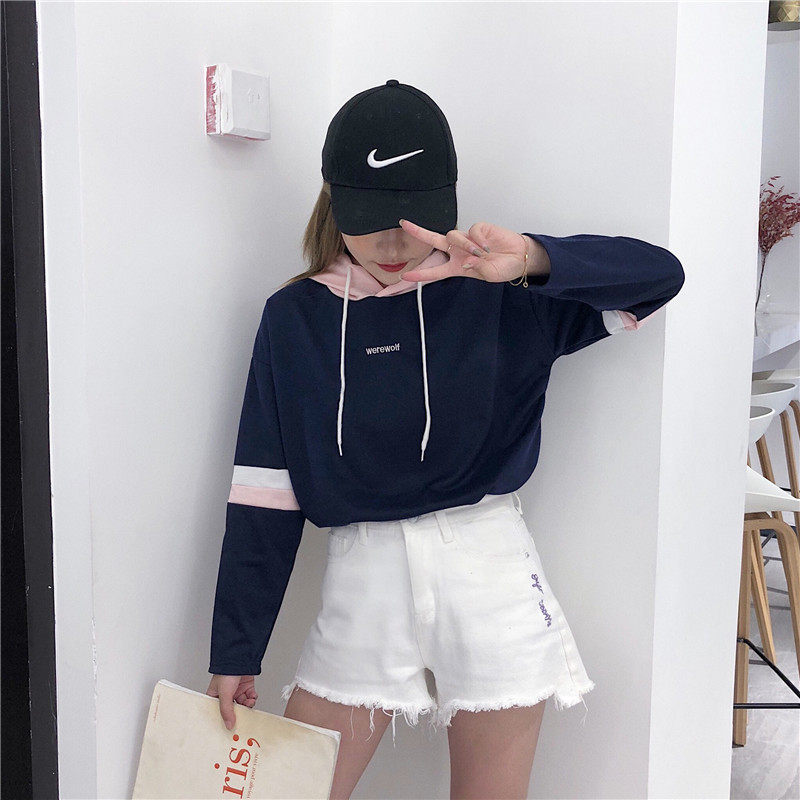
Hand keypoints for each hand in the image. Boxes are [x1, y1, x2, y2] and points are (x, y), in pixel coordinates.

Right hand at [207, 674, 257, 729]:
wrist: (239, 659)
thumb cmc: (226, 672)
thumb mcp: (225, 694)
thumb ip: (227, 711)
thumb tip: (229, 725)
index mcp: (215, 696)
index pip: (218, 712)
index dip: (223, 719)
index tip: (228, 726)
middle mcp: (225, 694)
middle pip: (232, 709)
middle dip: (238, 713)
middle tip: (242, 718)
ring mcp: (236, 690)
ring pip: (243, 704)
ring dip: (247, 705)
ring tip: (248, 703)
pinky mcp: (246, 687)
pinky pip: (250, 697)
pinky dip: (252, 698)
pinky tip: (252, 697)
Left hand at [398, 219, 529, 282]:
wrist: (519, 257)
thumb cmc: (504, 268)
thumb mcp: (489, 275)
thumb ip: (477, 269)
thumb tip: (467, 260)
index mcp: (457, 267)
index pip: (435, 271)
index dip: (420, 274)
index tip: (404, 275)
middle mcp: (459, 252)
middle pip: (434, 241)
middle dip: (419, 232)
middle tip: (404, 224)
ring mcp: (467, 239)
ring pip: (453, 236)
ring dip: (465, 245)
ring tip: (481, 254)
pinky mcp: (478, 229)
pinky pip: (471, 231)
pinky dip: (478, 240)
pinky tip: (488, 247)